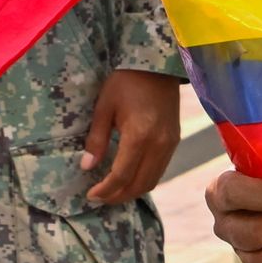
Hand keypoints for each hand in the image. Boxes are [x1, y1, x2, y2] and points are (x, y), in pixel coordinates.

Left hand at [80, 69, 183, 203]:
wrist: (158, 64)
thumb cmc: (126, 81)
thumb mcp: (104, 106)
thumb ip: (96, 139)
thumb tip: (87, 167)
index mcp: (139, 135)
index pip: (122, 175)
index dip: (106, 190)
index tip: (91, 195)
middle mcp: (159, 144)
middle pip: (140, 184)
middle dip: (118, 196)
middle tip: (100, 197)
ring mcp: (170, 144)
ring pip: (153, 180)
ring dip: (132, 191)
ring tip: (112, 191)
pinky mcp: (174, 140)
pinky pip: (160, 169)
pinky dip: (143, 179)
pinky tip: (129, 176)